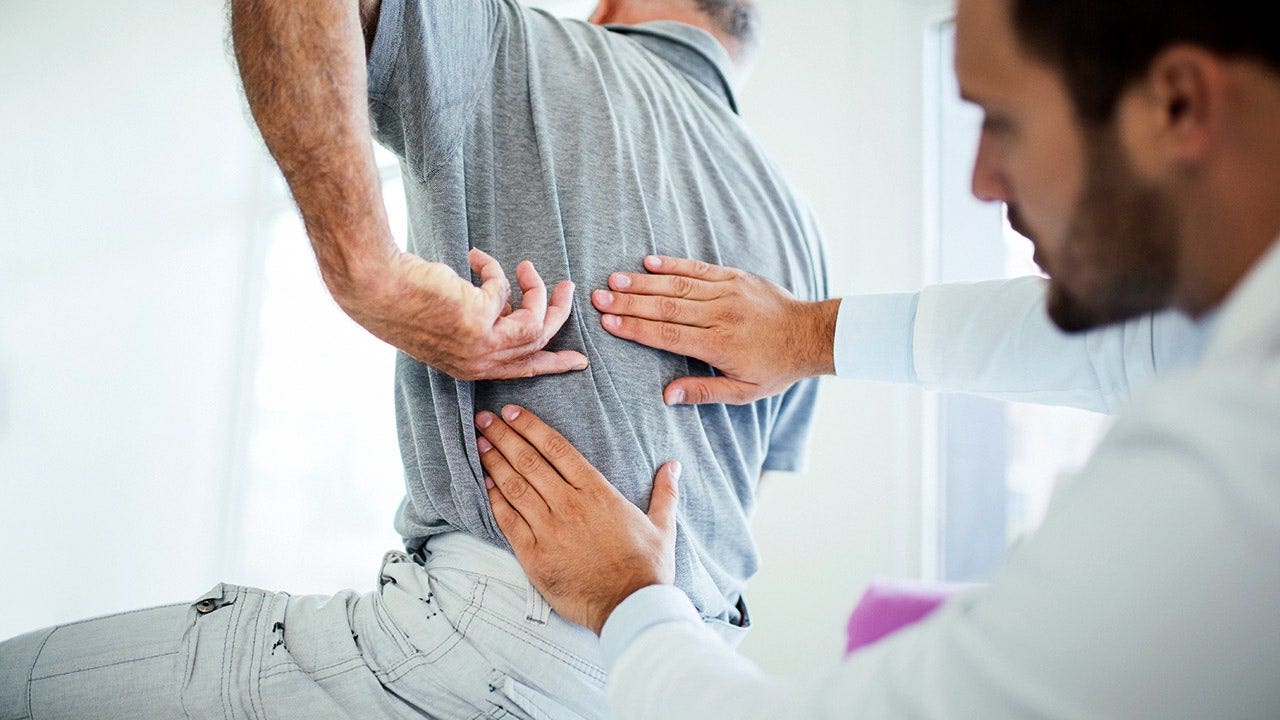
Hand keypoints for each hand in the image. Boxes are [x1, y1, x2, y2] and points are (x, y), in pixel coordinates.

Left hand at [334, 248, 587, 379]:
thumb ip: (483, 324)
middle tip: (567, 288)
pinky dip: (493, 268)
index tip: (579, 361)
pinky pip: (504, 288)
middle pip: (539, 343)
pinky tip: (474, 256)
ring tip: (527, 266)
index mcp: (471, 368)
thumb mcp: (451, 323)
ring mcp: (481, 343)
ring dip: (537, 289)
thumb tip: (509, 307)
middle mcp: (479, 362)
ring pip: (534, 320)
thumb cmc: (406, 302)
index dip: (553, 364)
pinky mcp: (480, 318)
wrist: (378, 289)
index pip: (523, 370)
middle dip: (559, 314)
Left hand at [475, 405, 679, 634]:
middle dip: (504, 436)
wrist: (630, 607)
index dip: (531, 426)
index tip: (512, 412)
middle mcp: (569, 504)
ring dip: (494, 462)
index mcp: (597, 492)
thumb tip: (673, 465)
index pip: (557, 448)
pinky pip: (508, 520)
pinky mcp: (534, 555)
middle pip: (529, 461)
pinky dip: (494, 499)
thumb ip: (665, 492)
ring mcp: (549, 529)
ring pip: (515, 486)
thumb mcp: (662, 526)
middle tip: (484, 419)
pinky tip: (483, 483)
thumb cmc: (647, 568)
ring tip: (479, 443)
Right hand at [590, 255, 839, 403]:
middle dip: (629, 302)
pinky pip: (698, 268)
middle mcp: (720, 314)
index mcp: (719, 345)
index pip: (668, 335)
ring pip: (677, 284)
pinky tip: (648, 262)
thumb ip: (703, 392)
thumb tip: (666, 396)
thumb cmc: (775, 367)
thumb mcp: (743, 391)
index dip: (636, 328)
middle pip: (666, 306)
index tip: (608, 322)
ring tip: (613, 280)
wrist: (811, 334)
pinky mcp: (734, 277)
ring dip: (642, 282)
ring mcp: (727, 292)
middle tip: (598, 298)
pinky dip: (672, 264)